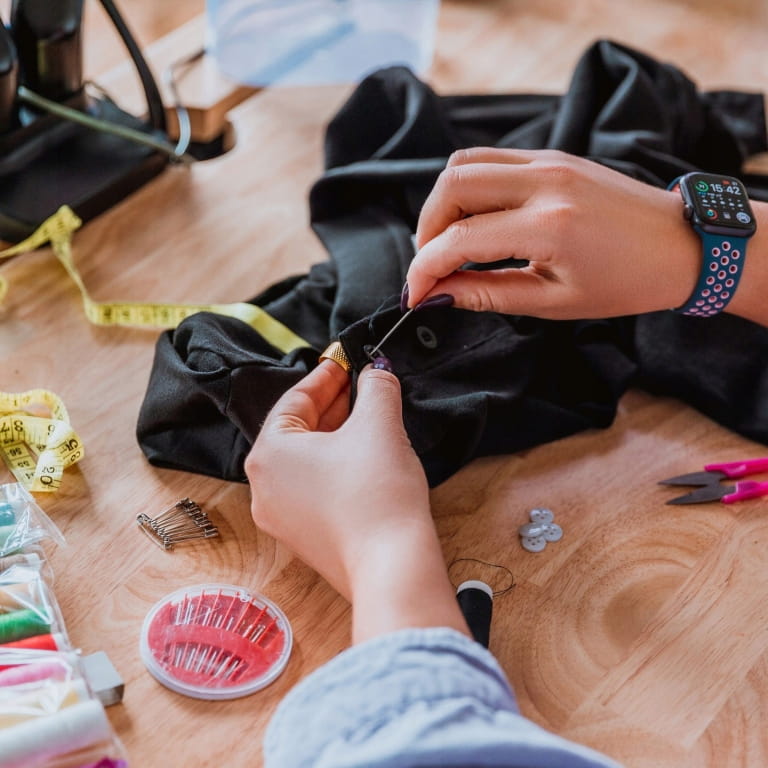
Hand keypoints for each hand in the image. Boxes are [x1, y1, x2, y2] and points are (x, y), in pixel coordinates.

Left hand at [246, 359, 467, 642]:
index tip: (347, 360)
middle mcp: (264, 486)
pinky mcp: (304, 538)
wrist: (390, 564)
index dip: (327, 375)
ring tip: (369, 417)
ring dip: (337, 436)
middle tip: (362, 385)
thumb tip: (376, 373)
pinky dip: (336, 467)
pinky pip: (315, 489)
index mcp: (268, 453)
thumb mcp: (379, 424)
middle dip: (334, 405)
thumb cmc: (376, 492)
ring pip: (308, 461)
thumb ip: (376, 388)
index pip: (296, 400)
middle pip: (299, 430)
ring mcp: (281, 517)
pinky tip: (365, 458)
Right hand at [406, 148, 700, 318]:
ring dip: (443, 203)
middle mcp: (545, 182)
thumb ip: (488, 294)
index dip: (425, 270)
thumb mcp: (554, 301)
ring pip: (464, 163)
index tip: (415, 294)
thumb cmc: (626, 282)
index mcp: (549, 226)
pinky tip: (477, 220)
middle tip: (432, 265)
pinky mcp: (553, 156)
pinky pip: (490, 160)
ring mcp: (549, 161)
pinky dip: (469, 188)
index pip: (459, 241)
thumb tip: (438, 295)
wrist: (682, 245)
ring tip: (450, 242)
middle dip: (426, 230)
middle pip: (451, 186)